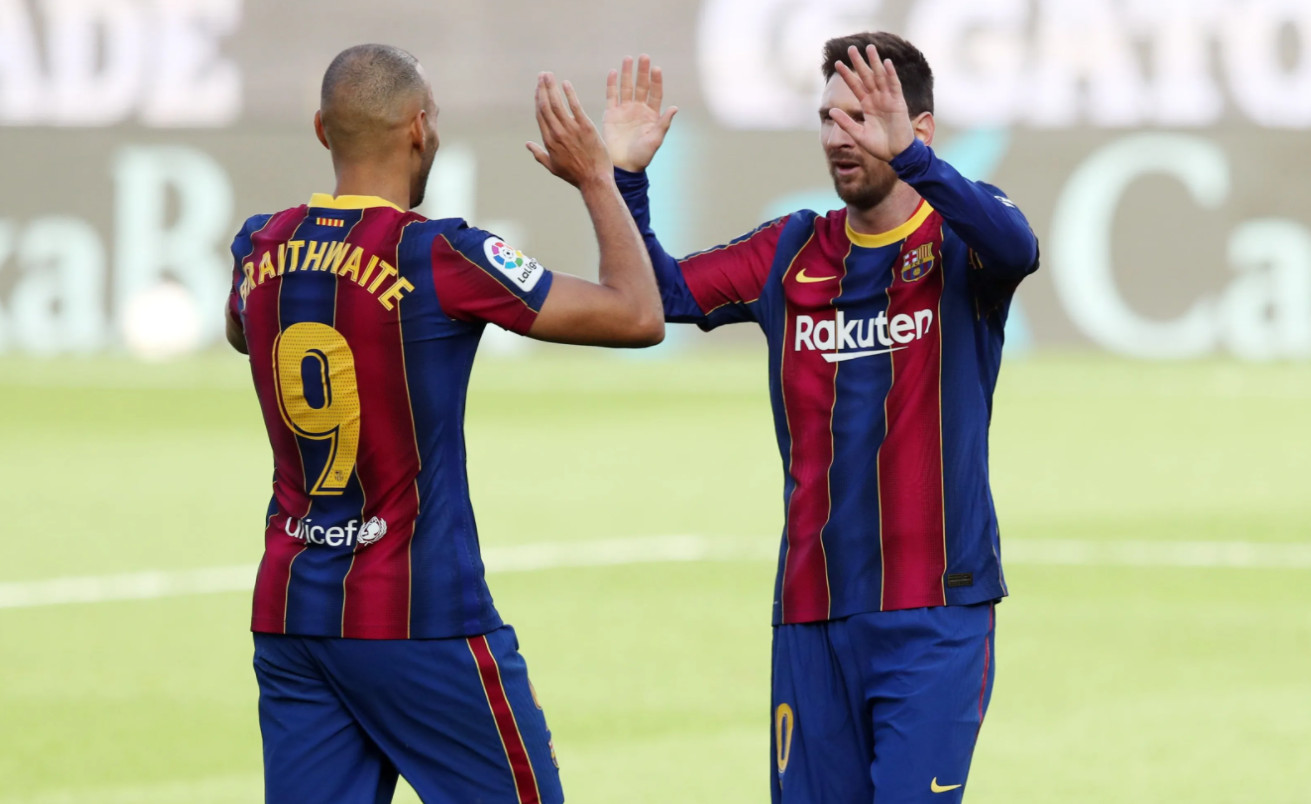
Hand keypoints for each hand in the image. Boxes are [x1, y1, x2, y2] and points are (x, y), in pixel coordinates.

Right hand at [527, 72, 611, 187]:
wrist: (594, 179)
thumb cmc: (574, 175)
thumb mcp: (553, 167)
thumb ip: (539, 154)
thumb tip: (527, 144)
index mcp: (549, 141)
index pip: (540, 115)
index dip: (538, 100)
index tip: (537, 89)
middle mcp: (557, 133)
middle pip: (546, 106)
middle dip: (542, 89)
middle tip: (541, 75)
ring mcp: (571, 129)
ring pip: (557, 103)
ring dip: (551, 87)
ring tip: (548, 75)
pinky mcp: (585, 127)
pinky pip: (575, 107)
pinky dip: (569, 94)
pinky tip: (565, 83)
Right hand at [602, 54, 677, 171]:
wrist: (623, 165)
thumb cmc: (642, 155)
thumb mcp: (656, 140)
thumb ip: (664, 123)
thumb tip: (675, 108)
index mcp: (651, 114)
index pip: (655, 93)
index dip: (656, 81)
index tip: (656, 69)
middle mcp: (638, 109)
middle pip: (641, 86)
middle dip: (642, 72)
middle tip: (644, 57)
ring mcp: (624, 110)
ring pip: (626, 87)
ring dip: (627, 73)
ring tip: (628, 59)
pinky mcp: (611, 114)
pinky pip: (611, 96)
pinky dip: (612, 84)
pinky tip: (613, 72)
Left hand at [829, 44, 916, 161]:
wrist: (897, 155)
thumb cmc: (879, 146)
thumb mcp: (858, 134)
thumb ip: (845, 122)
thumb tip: (830, 111)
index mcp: (867, 106)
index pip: (855, 86)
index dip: (847, 75)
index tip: (837, 64)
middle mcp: (877, 99)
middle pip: (867, 77)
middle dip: (859, 63)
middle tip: (851, 48)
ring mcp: (888, 100)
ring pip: (880, 77)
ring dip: (875, 62)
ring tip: (869, 48)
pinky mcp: (899, 103)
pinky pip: (894, 86)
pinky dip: (891, 74)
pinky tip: (886, 63)